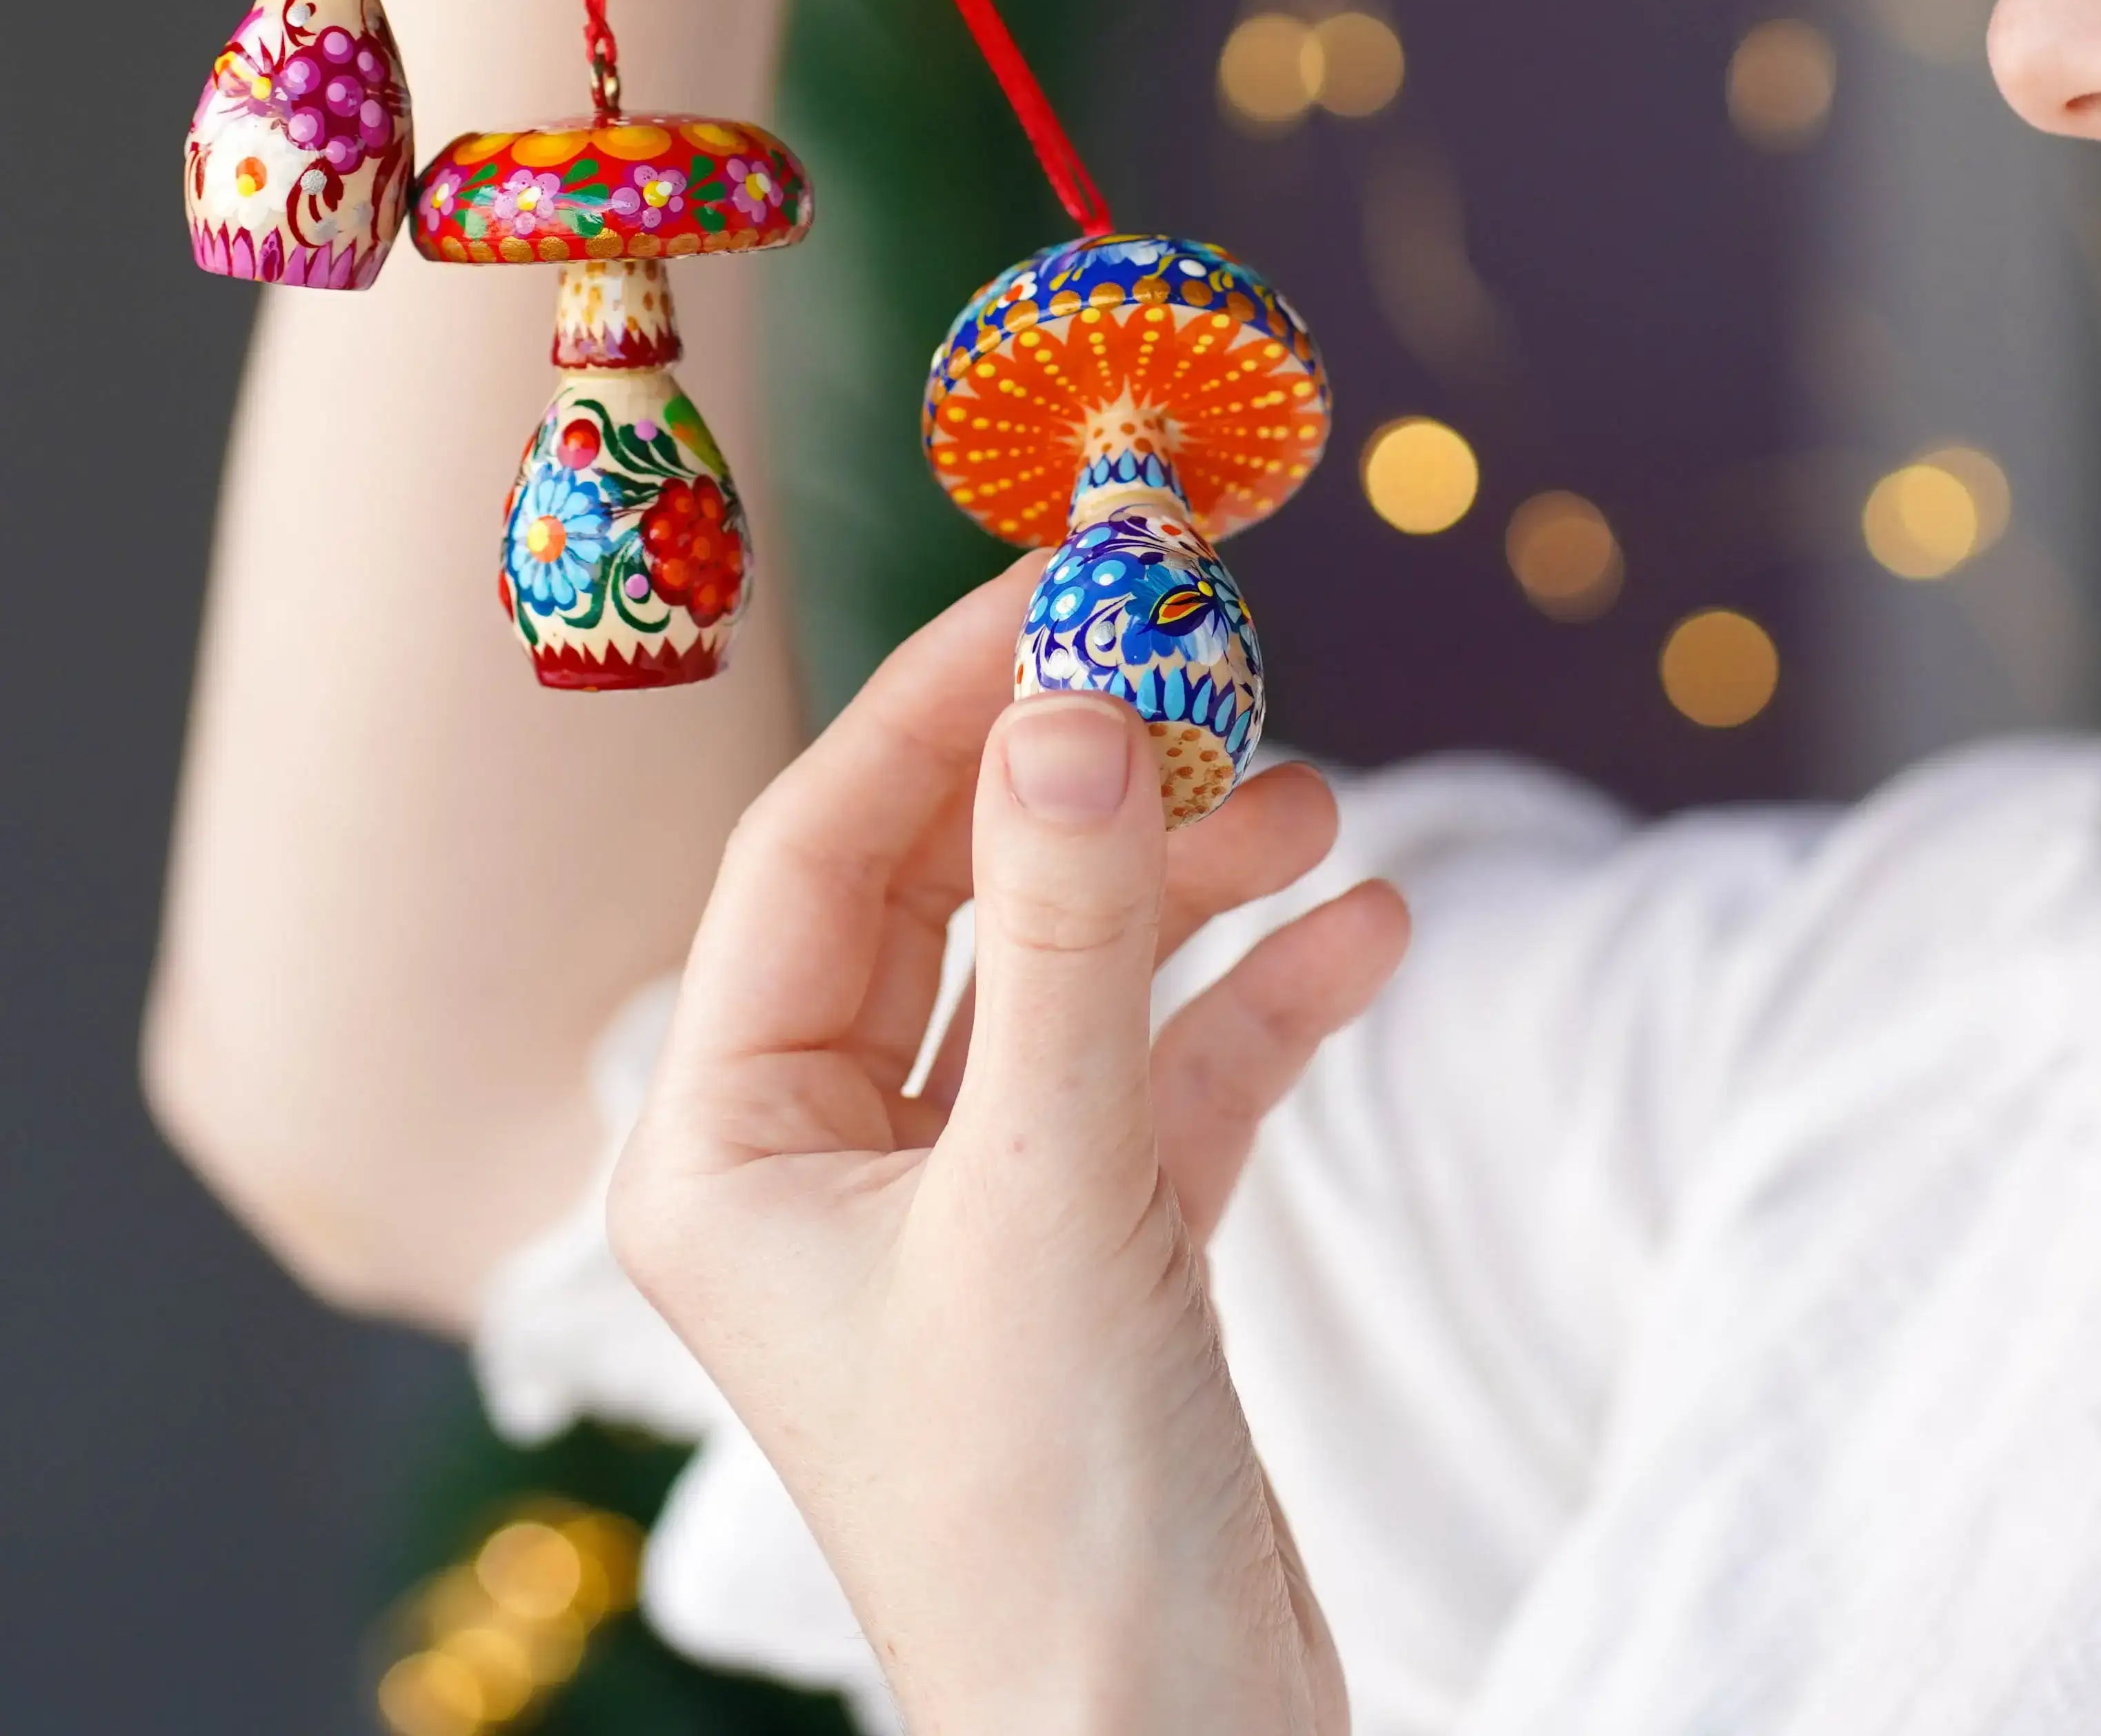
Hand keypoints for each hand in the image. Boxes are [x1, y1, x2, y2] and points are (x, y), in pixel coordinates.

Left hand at [611, 569, 1410, 1732]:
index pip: (815, 848)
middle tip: (1209, 667)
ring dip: (1192, 881)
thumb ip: (1072, 932)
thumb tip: (1074, 698)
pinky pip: (1168, 1074)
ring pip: (1070, 970)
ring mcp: (963, 1199)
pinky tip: (1370, 938)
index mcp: (727, 1145)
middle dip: (1085, 783)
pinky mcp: (1090, 1246)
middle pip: (951, 889)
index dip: (939, 699)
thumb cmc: (1049, 1518)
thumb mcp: (1058, 1188)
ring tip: (1317, 809)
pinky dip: (1260, 1002)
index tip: (1066, 584)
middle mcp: (824, 1158)